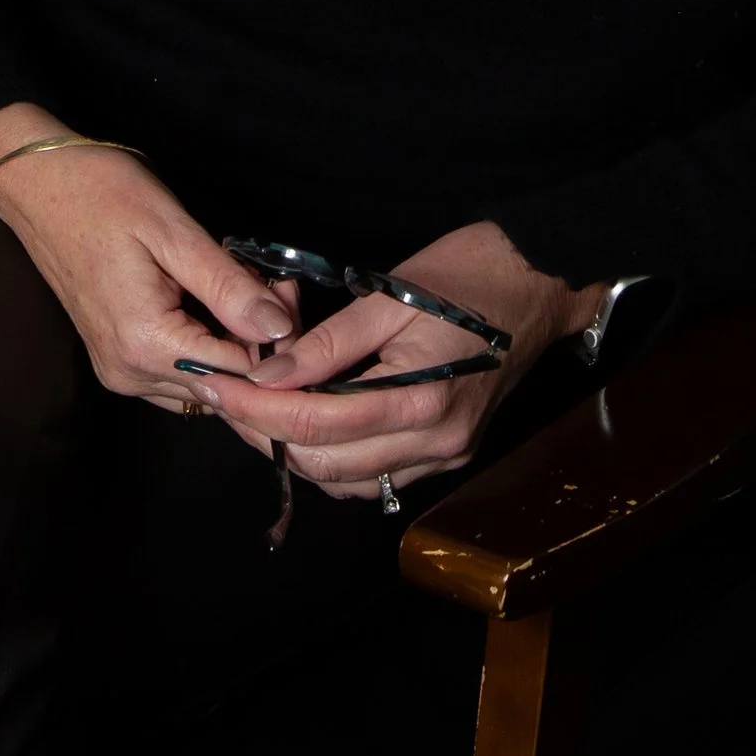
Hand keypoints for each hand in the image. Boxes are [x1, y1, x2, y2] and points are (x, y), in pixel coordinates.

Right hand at [0, 102, 296, 412]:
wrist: (38, 187)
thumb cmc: (103, 196)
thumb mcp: (175, 233)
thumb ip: (228, 289)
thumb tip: (280, 331)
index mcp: (145, 344)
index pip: (239, 372)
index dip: (274, 333)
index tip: (284, 285)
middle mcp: (129, 373)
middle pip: (222, 383)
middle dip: (256, 338)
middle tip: (270, 279)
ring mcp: (118, 371)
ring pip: (201, 382)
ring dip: (232, 343)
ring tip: (240, 283)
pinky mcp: (114, 359)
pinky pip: (176, 372)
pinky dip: (204, 344)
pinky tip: (211, 299)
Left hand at [183, 220, 607, 497]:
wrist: (542, 280)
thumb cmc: (470, 274)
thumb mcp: (390, 296)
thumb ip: (327, 342)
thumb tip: (267, 372)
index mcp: (421, 401)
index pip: (313, 424)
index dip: (253, 408)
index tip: (213, 383)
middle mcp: (435, 443)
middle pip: (323, 463)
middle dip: (264, 433)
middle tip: (227, 393)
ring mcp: (446, 454)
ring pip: (345, 481)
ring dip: (296, 451)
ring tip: (260, 406)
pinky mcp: (449, 452)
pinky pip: (376, 476)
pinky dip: (334, 458)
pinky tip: (312, 423)